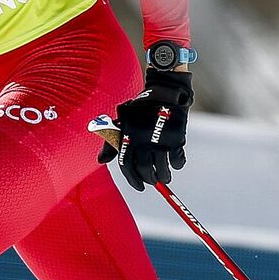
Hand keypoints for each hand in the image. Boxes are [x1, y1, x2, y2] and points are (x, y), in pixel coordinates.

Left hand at [95, 67, 192, 191]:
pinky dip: (177, 164)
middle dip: (149, 179)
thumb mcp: (122, 122)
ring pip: (162, 169)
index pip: (127, 166)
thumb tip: (101, 161)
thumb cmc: (141, 109)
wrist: (164, 92)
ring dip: (163, 176)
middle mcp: (143, 142)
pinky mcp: (175, 139)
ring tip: (164, 177)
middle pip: (145, 171)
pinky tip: (175, 164)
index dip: (133, 179)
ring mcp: (160, 141)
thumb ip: (111, 143)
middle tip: (153, 181)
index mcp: (128, 138)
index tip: (139, 186)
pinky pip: (177, 159)